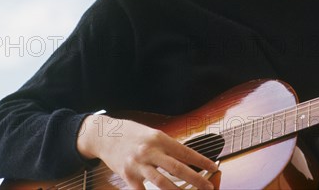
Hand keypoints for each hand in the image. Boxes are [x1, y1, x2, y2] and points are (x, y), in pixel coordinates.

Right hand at [77, 115, 217, 188]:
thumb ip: (167, 146)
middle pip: (177, 168)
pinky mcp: (127, 175)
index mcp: (159, 138)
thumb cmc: (131, 134)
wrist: (104, 135)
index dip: (201, 161)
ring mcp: (138, 164)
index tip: (213, 166)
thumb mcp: (152, 134)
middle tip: (208, 186)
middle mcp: (150, 151)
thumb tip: (186, 158)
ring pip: (162, 182)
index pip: (185, 152)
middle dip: (195, 179)